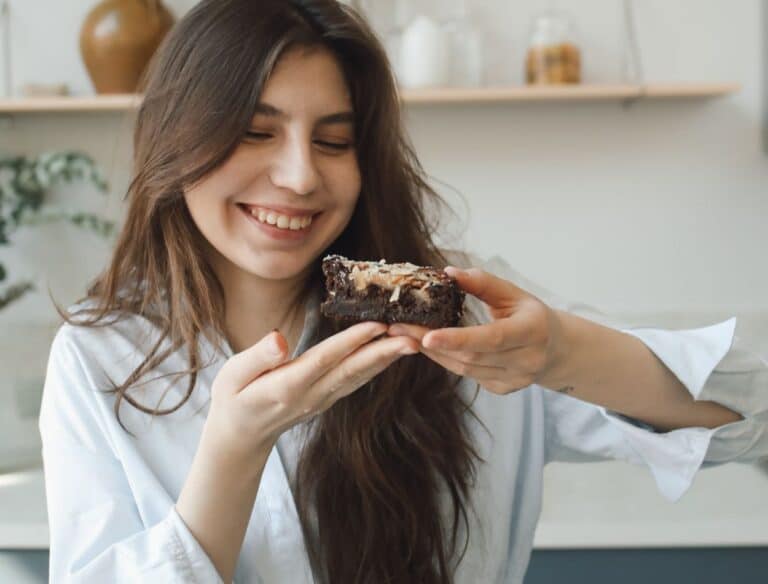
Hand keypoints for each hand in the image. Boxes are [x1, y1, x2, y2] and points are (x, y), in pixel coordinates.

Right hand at [208, 322, 418, 457]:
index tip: (376, 325)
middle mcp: (312, 395)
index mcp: (287, 387)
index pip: (325, 360)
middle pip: (352, 370)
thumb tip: (279, 339)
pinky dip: (377, 365)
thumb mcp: (232, 376)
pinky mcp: (329, 398)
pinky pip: (356, 380)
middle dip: (384, 352)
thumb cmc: (233, 399)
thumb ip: (257, 357)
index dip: (351, 342)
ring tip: (413, 342)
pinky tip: (393, 353)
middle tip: (413, 336)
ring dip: (387, 359)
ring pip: (360, 376)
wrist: (241, 437)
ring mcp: (323, 400)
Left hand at [388, 267, 568, 394]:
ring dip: (433, 352)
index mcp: (532, 331)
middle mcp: (526, 360)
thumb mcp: (512, 293)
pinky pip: (466, 375)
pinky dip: (446, 359)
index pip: (491, 338)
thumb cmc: (530, 314)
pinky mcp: (501, 389)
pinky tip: (429, 345)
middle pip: (470, 357)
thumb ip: (482, 282)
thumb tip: (449, 272)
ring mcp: (514, 379)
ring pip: (464, 369)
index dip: (458, 338)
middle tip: (398, 327)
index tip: (427, 334)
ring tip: (405, 334)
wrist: (554, 348)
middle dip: (430, 342)